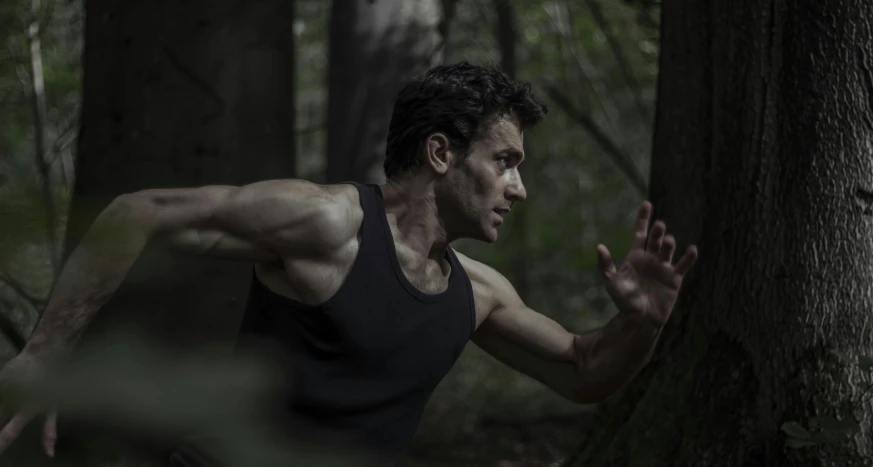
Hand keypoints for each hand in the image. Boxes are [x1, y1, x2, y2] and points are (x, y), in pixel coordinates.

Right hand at [0, 353, 57, 457]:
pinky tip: (7, 398)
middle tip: (2, 433)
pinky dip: (2, 399)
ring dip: (2, 412)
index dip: (0, 445)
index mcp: (28, 409)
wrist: (44, 354)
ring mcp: (4, 388)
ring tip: (10, 408)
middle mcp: (14, 399)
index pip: (9, 433)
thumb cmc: (54, 382)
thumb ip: (48, 431)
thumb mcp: (54, 407)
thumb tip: (50, 454)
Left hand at [596, 201, 697, 326]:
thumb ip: (605, 265)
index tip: (647, 204)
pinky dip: (689, 257)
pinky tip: (691, 249)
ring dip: (668, 244)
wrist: (640, 319)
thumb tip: (599, 246)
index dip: (643, 219)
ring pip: (668, 249)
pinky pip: (684, 265)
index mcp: (635, 257)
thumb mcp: (612, 282)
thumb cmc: (624, 301)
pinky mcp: (675, 279)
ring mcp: (663, 268)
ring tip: (667, 241)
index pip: (640, 233)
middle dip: (657, 231)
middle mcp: (650, 259)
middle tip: (659, 226)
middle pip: (655, 239)